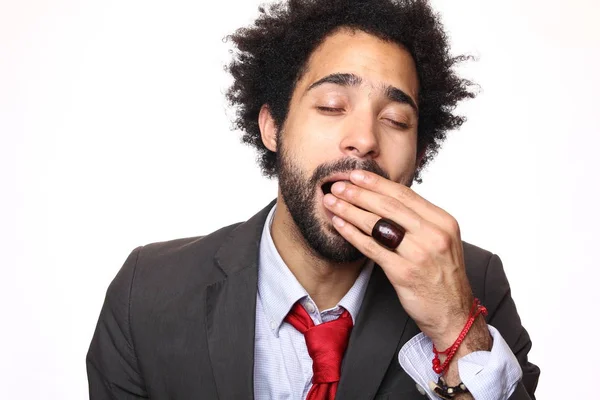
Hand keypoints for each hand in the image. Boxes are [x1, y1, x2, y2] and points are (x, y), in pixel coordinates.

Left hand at [322, 169, 481, 349]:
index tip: (356, 174)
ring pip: (377, 224)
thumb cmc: (442, 276)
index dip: (377, 182)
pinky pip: (372, 248)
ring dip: (350, 209)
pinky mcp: (404, 273)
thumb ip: (419, 220)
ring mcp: (419, 254)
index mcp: (443, 222)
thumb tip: (387, 197)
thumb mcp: (441, 241)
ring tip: (332, 201)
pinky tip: (339, 224)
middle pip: (389, 205)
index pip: (405, 194)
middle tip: (337, 184)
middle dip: (359, 192)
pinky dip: (352, 234)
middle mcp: (433, 235)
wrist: (453, 314)